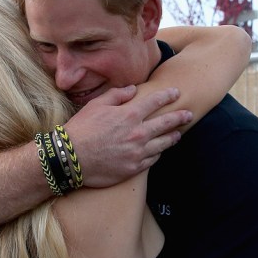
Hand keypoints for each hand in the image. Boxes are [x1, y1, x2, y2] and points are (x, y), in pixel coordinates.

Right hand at [64, 86, 191, 186]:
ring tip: (177, 134)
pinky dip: (158, 153)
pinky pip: (153, 159)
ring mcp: (138, 152)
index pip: (156, 101)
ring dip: (173, 136)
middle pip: (167, 123)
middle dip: (180, 117)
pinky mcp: (134, 168)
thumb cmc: (80, 129)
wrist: (69, 158)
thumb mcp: (95, 105)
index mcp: (129, 115)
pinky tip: (159, 150)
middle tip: (188, 115)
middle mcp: (138, 133)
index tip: (176, 93)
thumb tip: (133, 89)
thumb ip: (116, 95)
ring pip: (164, 143)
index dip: (168, 96)